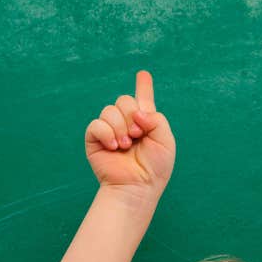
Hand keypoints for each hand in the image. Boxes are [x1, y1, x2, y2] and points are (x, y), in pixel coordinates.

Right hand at [84, 70, 174, 193]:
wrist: (137, 186)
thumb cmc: (155, 168)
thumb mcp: (166, 140)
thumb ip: (155, 118)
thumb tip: (135, 113)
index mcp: (145, 122)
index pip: (142, 99)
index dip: (143, 86)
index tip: (143, 74)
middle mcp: (126, 124)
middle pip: (123, 100)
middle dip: (131, 114)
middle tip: (137, 135)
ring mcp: (110, 131)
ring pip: (109, 110)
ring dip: (120, 127)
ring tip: (125, 146)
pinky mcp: (95, 141)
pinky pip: (96, 125)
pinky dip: (106, 133)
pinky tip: (114, 147)